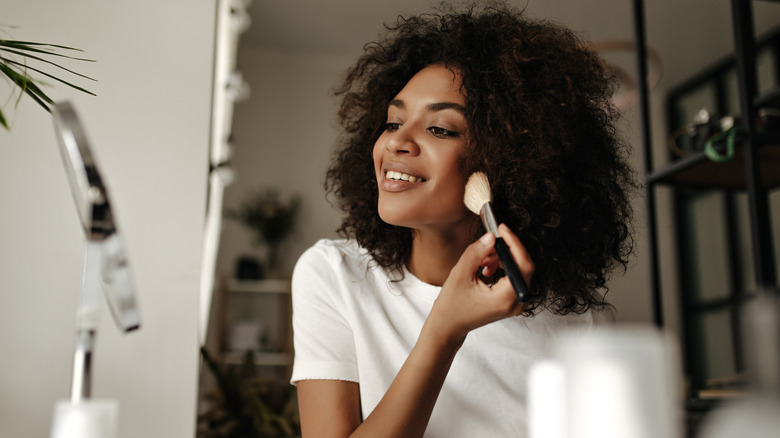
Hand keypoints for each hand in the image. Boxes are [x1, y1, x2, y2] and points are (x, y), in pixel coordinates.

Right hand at [425, 224, 534, 343]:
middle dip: (506, 251)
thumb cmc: (452, 305)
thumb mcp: (460, 274)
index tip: (502, 229)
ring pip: (517, 270)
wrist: (449, 326)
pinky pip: (513, 277)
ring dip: (501, 258)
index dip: (514, 243)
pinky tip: (485, 268)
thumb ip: (477, 253)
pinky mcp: (510, 301)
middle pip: (522, 267)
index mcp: (506, 298)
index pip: (522, 265)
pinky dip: (501, 267)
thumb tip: (491, 236)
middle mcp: (516, 303)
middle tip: (488, 242)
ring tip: (482, 259)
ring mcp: (515, 303)